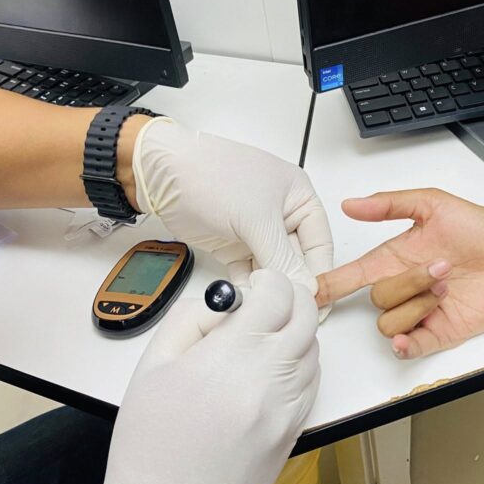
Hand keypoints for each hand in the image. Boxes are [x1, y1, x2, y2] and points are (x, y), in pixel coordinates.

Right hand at [77, 269, 319, 483]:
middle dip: (290, 299)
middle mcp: (270, 379)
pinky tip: (273, 371)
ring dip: (295, 333)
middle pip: (306, 317)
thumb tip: (224, 300)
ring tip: (264, 340)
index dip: (268, 281)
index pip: (277, 296)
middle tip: (267, 301)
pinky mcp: (295, 432)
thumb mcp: (152, 367)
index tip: (255, 284)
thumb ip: (189, 319)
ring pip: (314, 350)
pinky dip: (300, 366)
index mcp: (232, 356)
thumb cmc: (149, 446)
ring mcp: (287, 408)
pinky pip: (312, 384)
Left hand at [133, 118, 332, 294]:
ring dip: (269, 287)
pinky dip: (248, 287)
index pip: (320, 244)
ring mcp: (256, 231)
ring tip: (266, 306)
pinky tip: (247, 299)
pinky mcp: (234, 245)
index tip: (318, 304)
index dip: (320, 274)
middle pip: (297, 259)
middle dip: (292, 284)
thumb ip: (283, 257)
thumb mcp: (257, 218)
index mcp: (299, 196)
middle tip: (290, 309)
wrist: (163, 174)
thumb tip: (304, 286)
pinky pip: (248, 273)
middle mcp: (281, 214)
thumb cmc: (212, 175)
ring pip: (273, 269)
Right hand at [317, 188, 483, 358]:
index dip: (329, 284)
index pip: (352, 276)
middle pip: (377, 299)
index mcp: (394, 259)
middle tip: (441, 267)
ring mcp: (420, 312)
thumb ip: (389, 205)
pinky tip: (407, 337)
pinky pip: (409, 347)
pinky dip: (405, 345)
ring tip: (446, 287)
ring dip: (418, 304)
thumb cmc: (478, 228)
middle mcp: (404, 287)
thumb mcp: (432, 204)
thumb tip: (351, 204)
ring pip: (391, 322)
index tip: (310, 291)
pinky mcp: (439, 332)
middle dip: (408, 283)